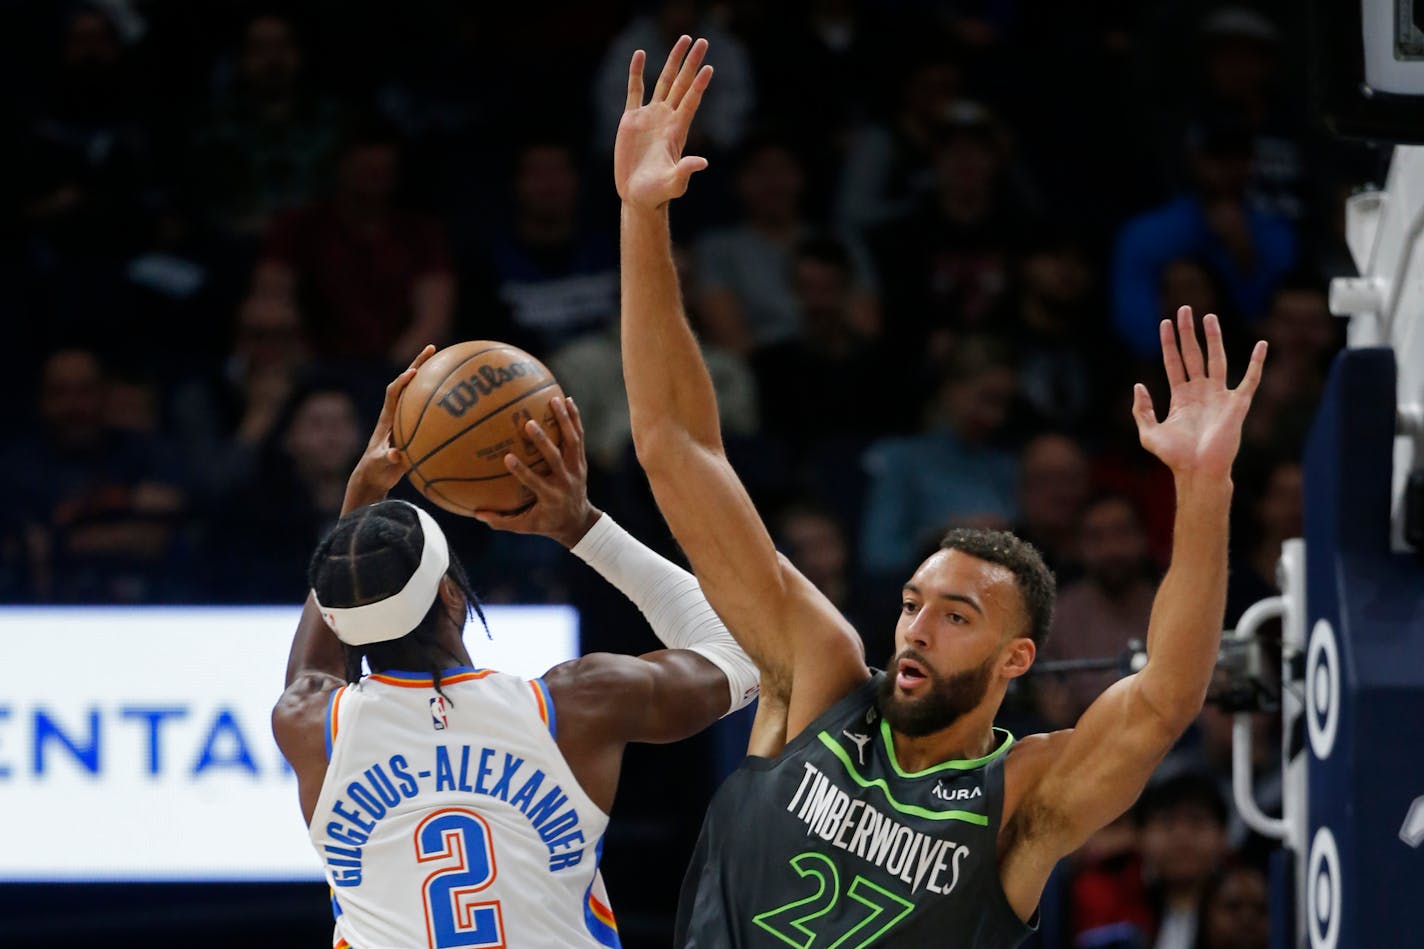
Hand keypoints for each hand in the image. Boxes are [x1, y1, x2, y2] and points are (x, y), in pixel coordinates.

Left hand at [342, 345, 435, 513]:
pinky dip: (440, 397)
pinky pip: (428, 406)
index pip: (393, 392)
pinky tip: (457, 395)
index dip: (402, 381)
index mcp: (387, 418)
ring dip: (430, 375)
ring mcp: (404, 417)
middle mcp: (395, 412)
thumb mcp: (382, 465)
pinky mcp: (412, 424)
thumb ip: (388, 459)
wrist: (374, 474)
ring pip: (418, 391)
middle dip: (419, 363)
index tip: (414, 372)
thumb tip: (397, 454)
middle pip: (407, 381)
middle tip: (433, 348)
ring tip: (448, 360)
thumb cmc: (376, 469)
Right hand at [472, 397, 601, 547]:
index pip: (535, 483)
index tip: (507, 457)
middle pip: (556, 459)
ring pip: (572, 442)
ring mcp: (576, 469)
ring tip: (555, 399)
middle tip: (529, 424)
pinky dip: (575, 419)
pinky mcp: (581, 460)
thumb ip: (501, 521)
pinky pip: (579, 437)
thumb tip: (475, 514)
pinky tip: (568, 400)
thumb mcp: (525, 527)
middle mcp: (565, 481)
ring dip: (565, 421)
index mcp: (550, 497)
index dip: (523, 471)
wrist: (579, 522)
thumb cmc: (547, 523)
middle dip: (543, 442)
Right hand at [614, 36, 713, 209]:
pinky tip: (640, 54)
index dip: (699, 84)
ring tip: (683, 40)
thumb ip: (686, 171)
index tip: (709, 67)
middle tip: (702, 41)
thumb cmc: (658, 192)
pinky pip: (635, 90)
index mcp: (677, 130)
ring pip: (663, 81)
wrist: (638, 195)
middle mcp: (667, 118)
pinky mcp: (631, 119)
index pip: (691, 101)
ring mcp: (650, 116)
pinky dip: (636, 72)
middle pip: (681, 84)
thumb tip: (702, 163)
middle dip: (691, 62)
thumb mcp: (674, 183)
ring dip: (672, 61)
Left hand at [1132, 307, 1265, 479]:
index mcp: (1181, 398)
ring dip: (1213, 338)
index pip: (1174, 362)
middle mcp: (1201, 392)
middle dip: (1188, 333)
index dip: (1169, 343)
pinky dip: (1257, 363)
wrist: (1197, 471)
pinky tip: (1261, 345)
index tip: (1165, 323)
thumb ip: (1141, 410)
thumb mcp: (1148, 433)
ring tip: (1209, 317)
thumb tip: (1138, 385)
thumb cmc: (1175, 457)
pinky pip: (1251, 379)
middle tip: (1184, 309)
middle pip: (1194, 355)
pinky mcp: (1237, 404)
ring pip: (1217, 360)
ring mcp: (1219, 396)